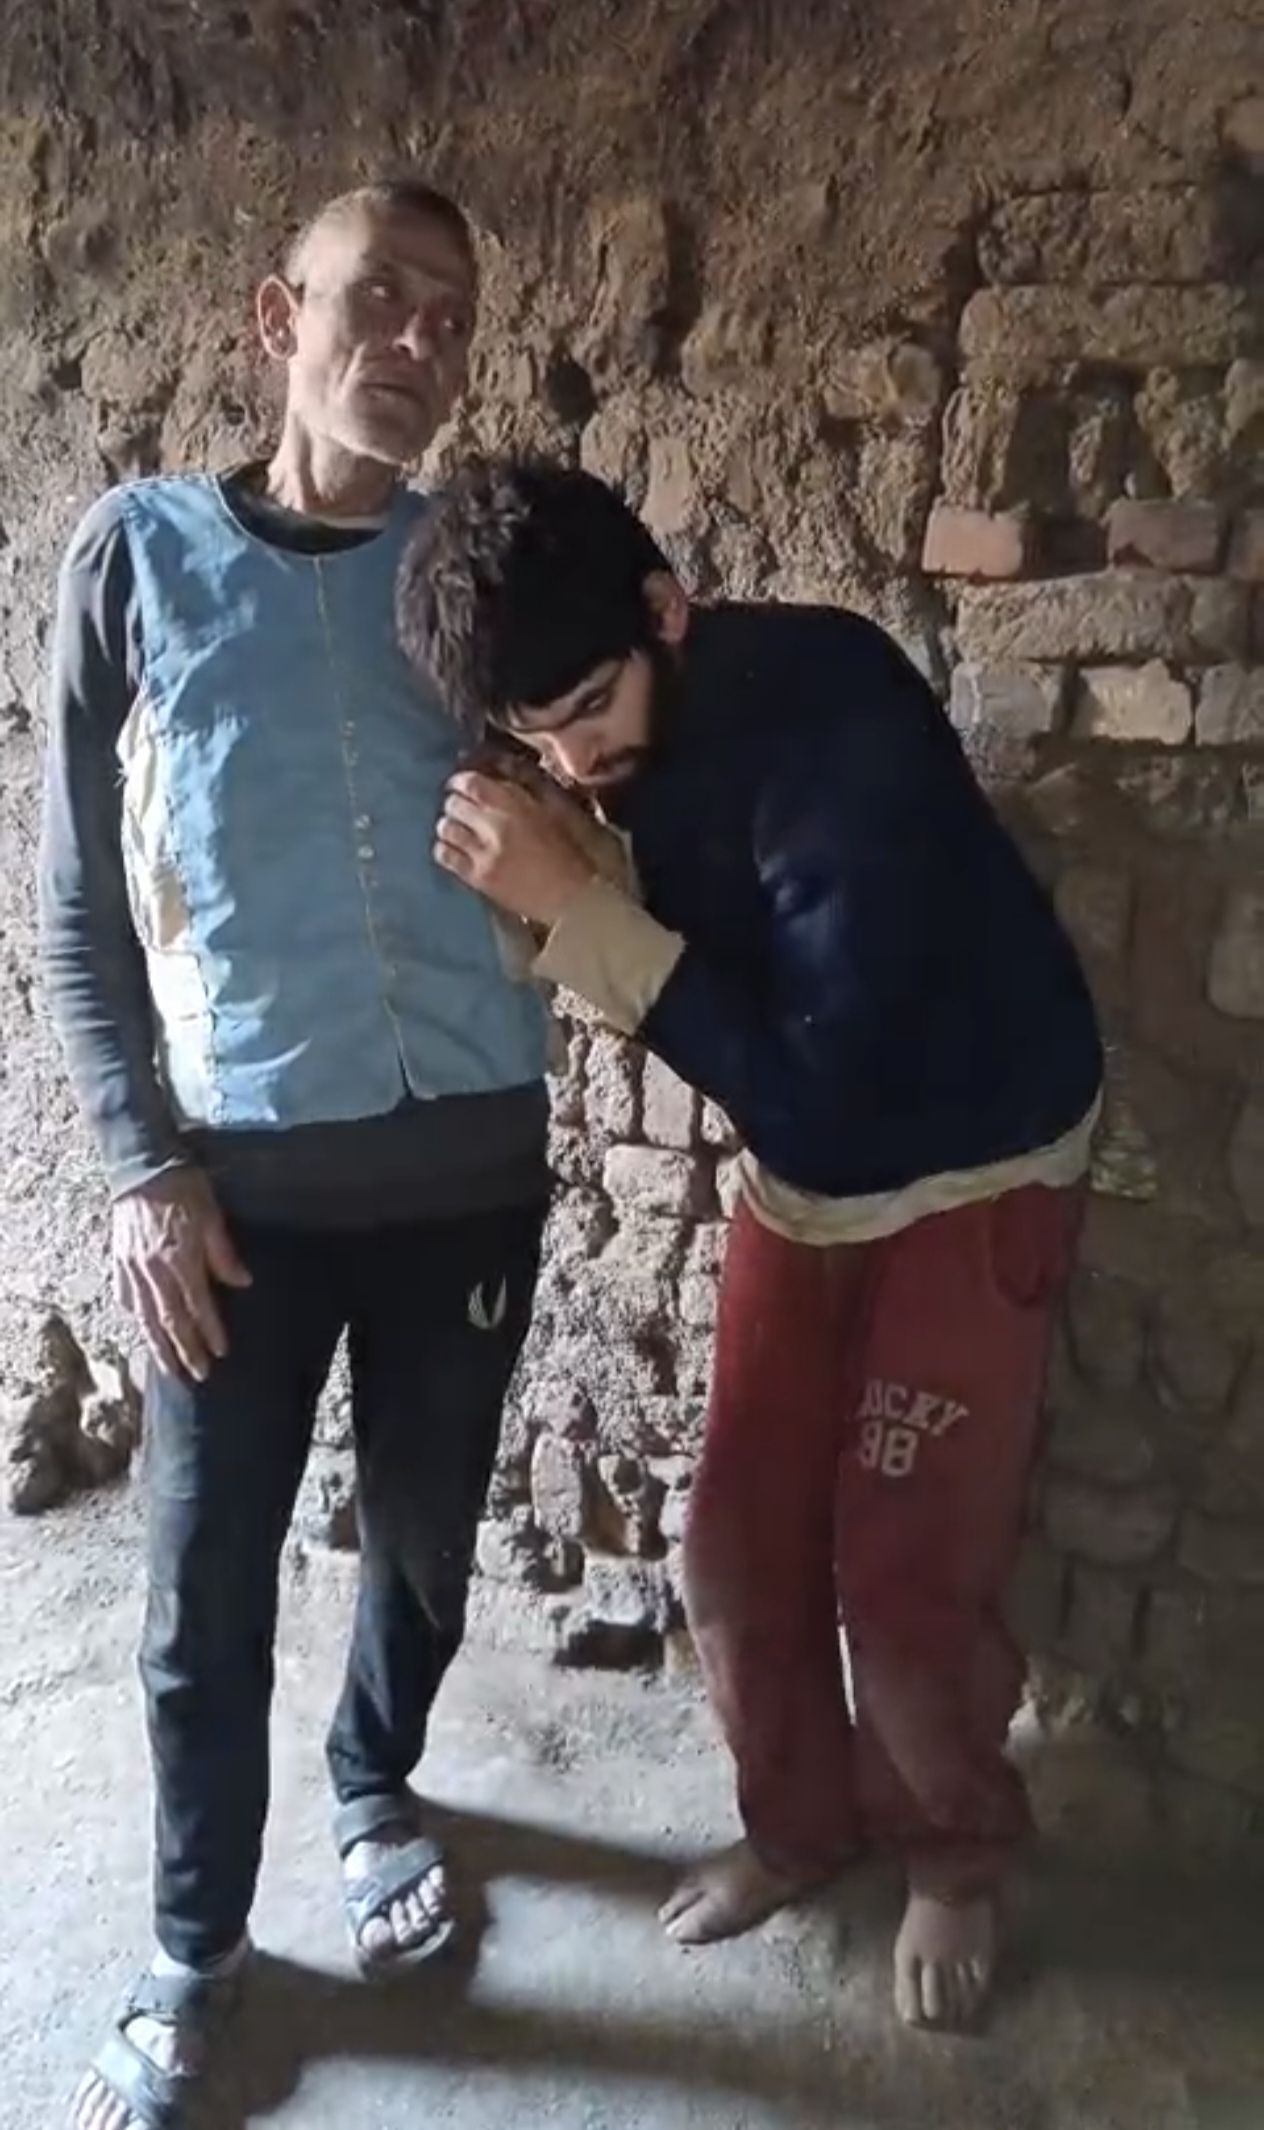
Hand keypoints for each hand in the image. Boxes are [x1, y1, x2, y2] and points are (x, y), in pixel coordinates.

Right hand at [112, 1168, 251, 1381]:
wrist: (142, 1167)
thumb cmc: (184, 1188)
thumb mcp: (213, 1216)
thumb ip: (224, 1253)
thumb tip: (242, 1283)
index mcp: (180, 1259)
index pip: (197, 1306)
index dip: (209, 1332)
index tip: (220, 1353)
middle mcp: (153, 1271)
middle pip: (169, 1320)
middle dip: (184, 1350)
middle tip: (198, 1375)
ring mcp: (132, 1268)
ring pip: (145, 1316)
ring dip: (158, 1345)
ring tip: (169, 1368)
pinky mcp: (119, 1261)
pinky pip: (126, 1297)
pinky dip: (135, 1317)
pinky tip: (141, 1329)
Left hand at [436, 771, 598, 928]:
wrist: (579, 898)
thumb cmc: (577, 850)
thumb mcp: (559, 806)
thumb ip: (529, 782)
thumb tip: (501, 764)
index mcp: (515, 804)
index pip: (469, 782)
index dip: (462, 780)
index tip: (464, 783)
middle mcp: (494, 826)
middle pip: (453, 804)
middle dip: (456, 802)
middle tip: (464, 807)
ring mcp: (483, 853)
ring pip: (446, 828)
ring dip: (450, 824)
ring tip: (461, 829)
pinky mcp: (479, 878)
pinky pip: (445, 856)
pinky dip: (446, 848)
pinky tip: (458, 849)